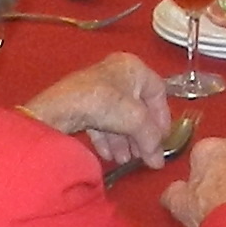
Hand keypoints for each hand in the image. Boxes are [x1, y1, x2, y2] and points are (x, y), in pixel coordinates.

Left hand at [24, 51, 171, 169]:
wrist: (63, 107)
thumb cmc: (102, 101)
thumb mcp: (137, 120)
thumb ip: (152, 139)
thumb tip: (157, 159)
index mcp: (133, 67)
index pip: (157, 93)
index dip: (162, 118)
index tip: (162, 139)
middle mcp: (115, 73)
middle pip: (136, 108)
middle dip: (140, 135)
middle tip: (143, 154)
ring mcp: (97, 87)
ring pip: (117, 117)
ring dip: (123, 140)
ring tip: (125, 159)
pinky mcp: (81, 102)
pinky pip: (101, 121)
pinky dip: (107, 138)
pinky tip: (109, 155)